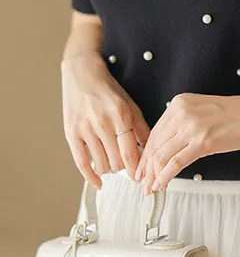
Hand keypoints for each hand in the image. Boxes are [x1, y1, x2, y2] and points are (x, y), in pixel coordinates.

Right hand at [62, 52, 150, 188]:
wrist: (82, 73)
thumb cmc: (109, 90)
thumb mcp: (130, 105)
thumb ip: (141, 128)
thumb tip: (152, 151)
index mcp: (121, 115)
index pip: (131, 152)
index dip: (137, 169)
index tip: (142, 176)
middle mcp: (102, 123)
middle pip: (117, 162)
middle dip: (125, 168)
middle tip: (128, 167)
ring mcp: (85, 128)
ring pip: (103, 164)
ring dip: (111, 169)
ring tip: (114, 163)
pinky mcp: (71, 133)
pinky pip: (81, 162)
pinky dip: (91, 177)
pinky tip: (99, 183)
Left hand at [134, 91, 239, 193]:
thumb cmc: (237, 115)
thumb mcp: (202, 112)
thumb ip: (183, 125)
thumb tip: (168, 147)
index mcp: (179, 103)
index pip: (155, 132)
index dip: (146, 153)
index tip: (143, 166)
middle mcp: (181, 112)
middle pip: (155, 144)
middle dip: (146, 167)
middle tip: (143, 181)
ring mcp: (191, 126)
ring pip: (162, 155)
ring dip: (153, 175)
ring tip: (151, 187)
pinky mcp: (202, 141)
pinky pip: (175, 163)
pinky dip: (165, 176)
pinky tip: (162, 184)